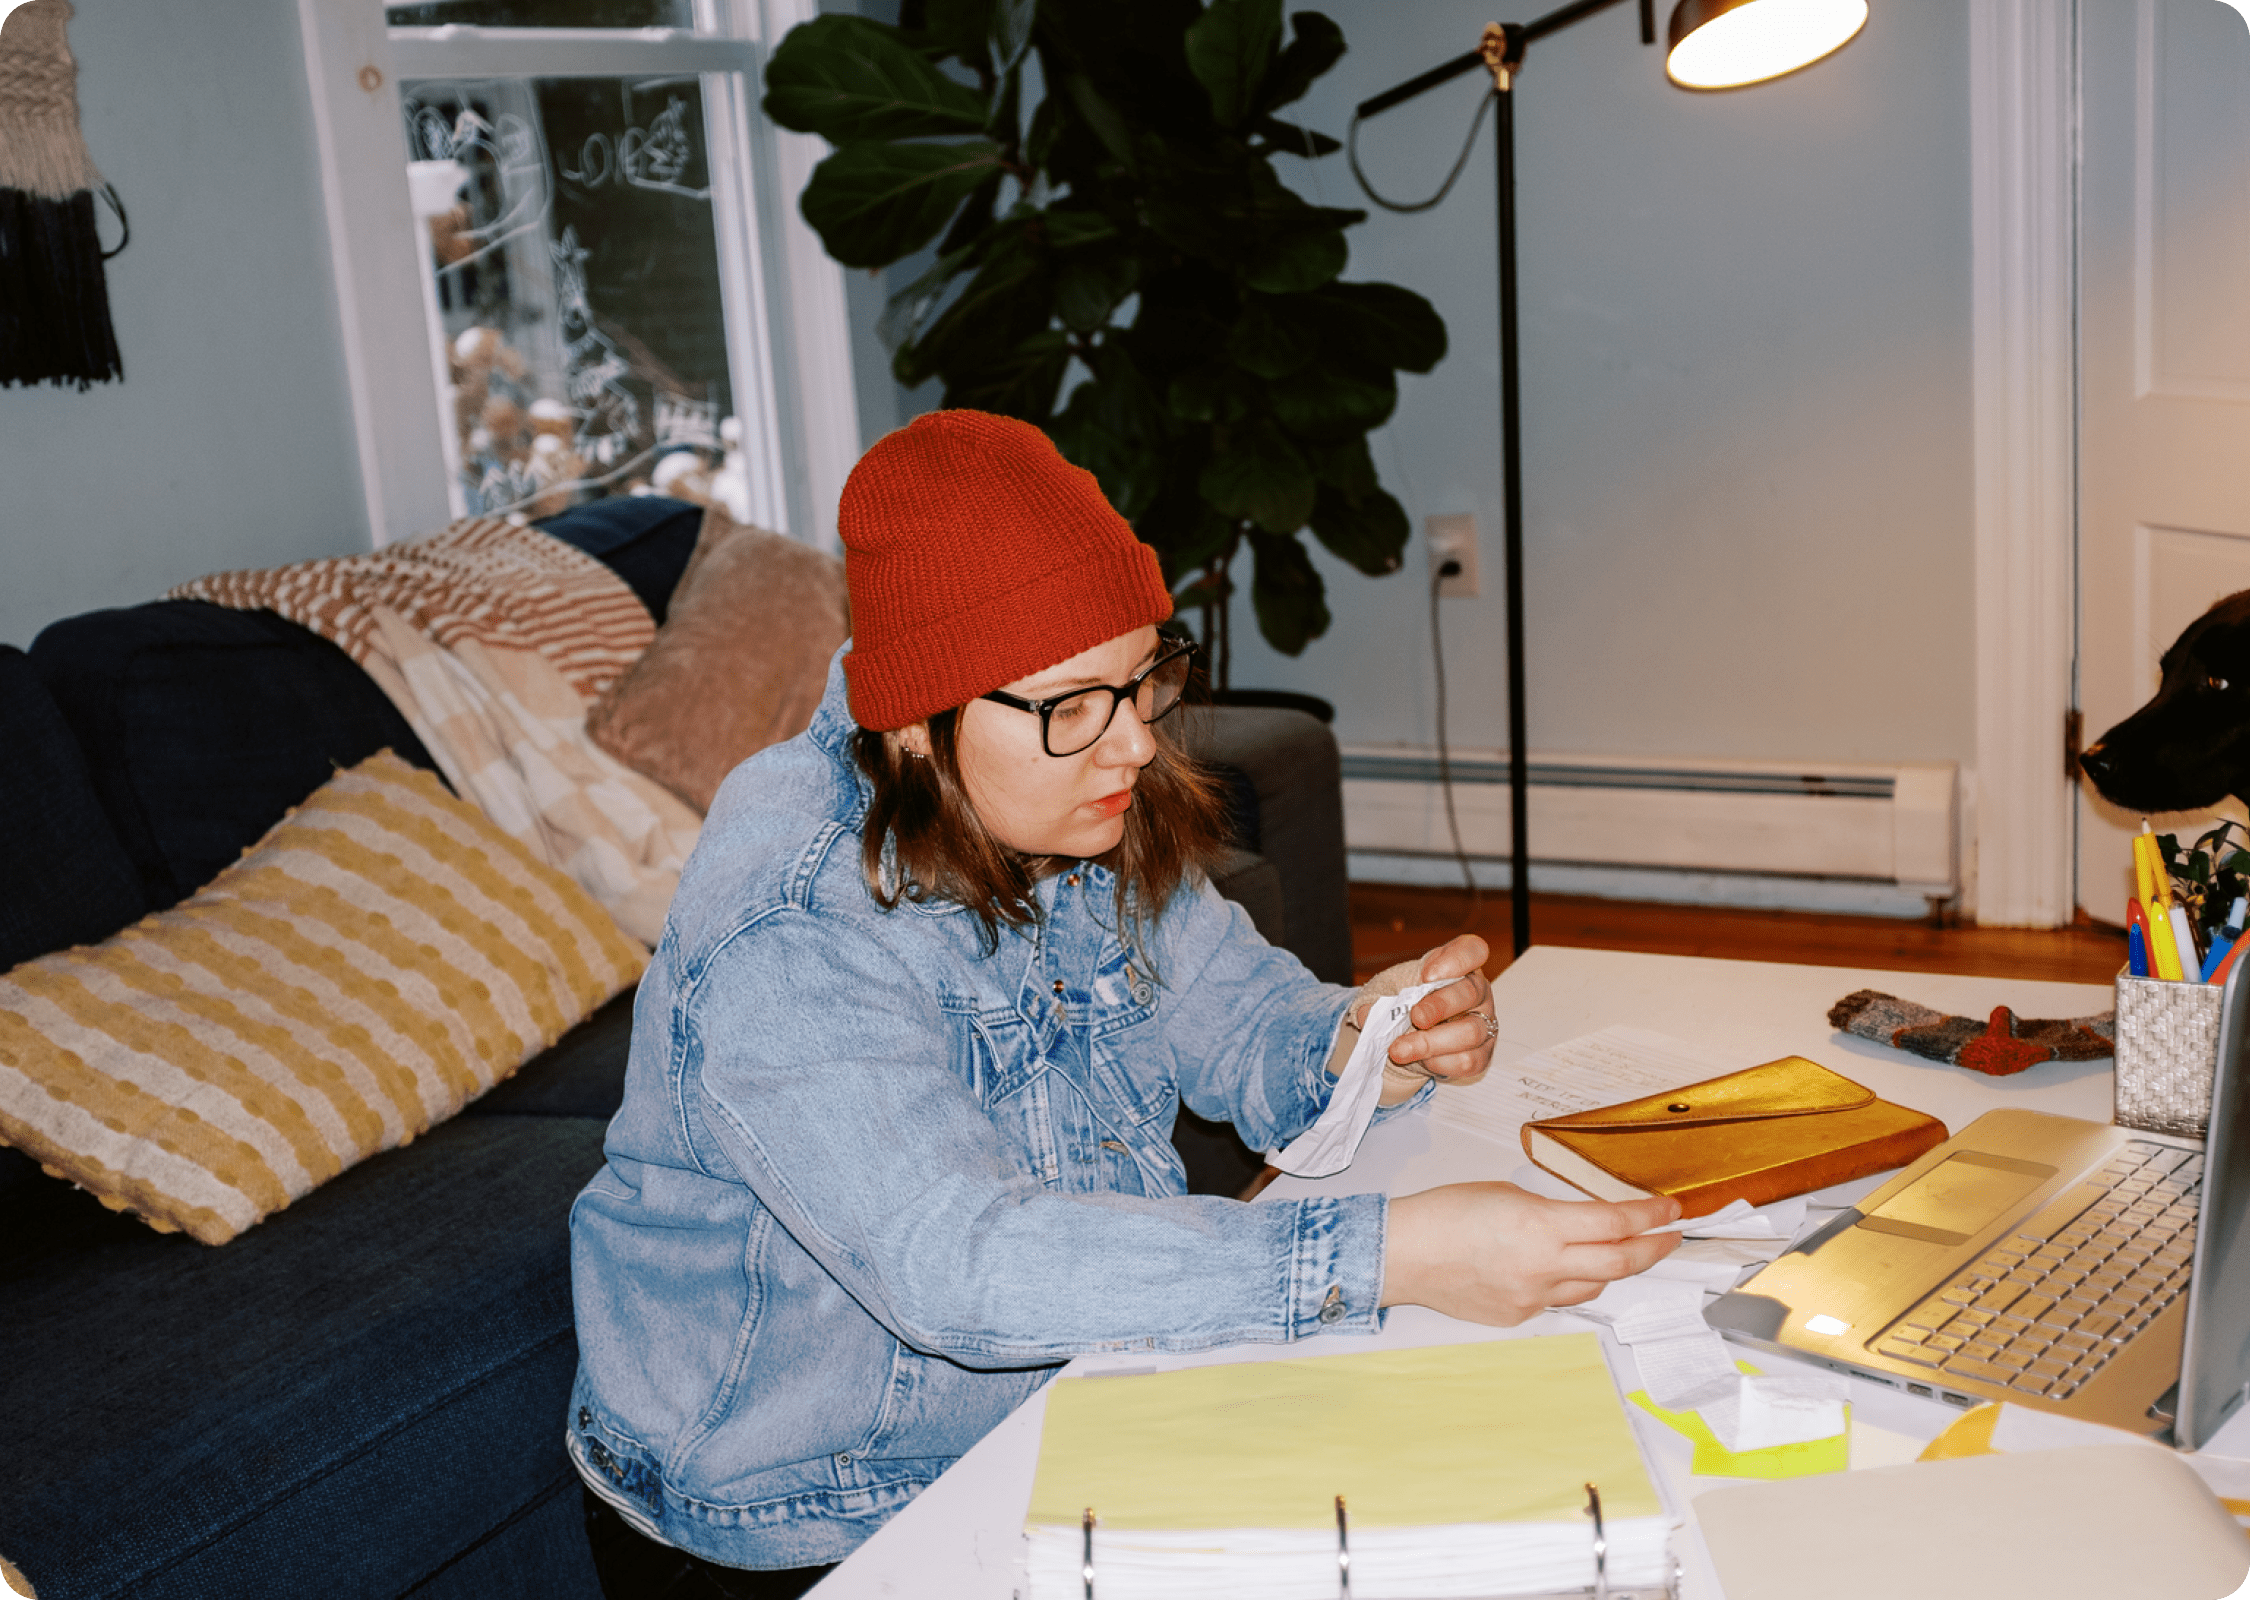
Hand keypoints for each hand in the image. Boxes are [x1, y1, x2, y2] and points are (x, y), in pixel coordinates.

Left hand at [1350, 935, 1496, 1104]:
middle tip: (1415, 1017)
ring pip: (1470, 1031)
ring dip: (1430, 1042)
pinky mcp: (1482, 1054)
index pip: (1473, 950)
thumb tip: (1367, 1013)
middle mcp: (1478, 992)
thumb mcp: (1389, 992)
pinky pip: (1467, 1060)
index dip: (1456, 959)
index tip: (1427, 975)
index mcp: (1459, 966)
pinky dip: (1439, 1063)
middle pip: (1470, 992)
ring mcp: (1484, 1024)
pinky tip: (1421, 1060)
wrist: (1408, 1039)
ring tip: (1400, 1049)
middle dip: (1439, 1006)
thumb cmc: (1406, 1006)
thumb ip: (1377, 999)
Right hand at [1379, 1182, 1682, 1324]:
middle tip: (1670, 1238)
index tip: (1670, 1210)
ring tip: (1615, 1252)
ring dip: (1611, 1268)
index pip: (1616, 1223)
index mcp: (1543, 1227)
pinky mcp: (1518, 1316)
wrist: (1404, 1254)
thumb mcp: (1507, 1194)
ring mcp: (1533, 1297)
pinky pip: (1558, 1300)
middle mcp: (1545, 1268)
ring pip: (1594, 1288)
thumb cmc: (1444, 1214)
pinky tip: (1554, 1269)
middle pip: (1620, 1263)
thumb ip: (1551, 1212)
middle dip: (1653, 1249)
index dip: (1651, 1216)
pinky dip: (1567, 1283)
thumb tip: (1578, 1224)